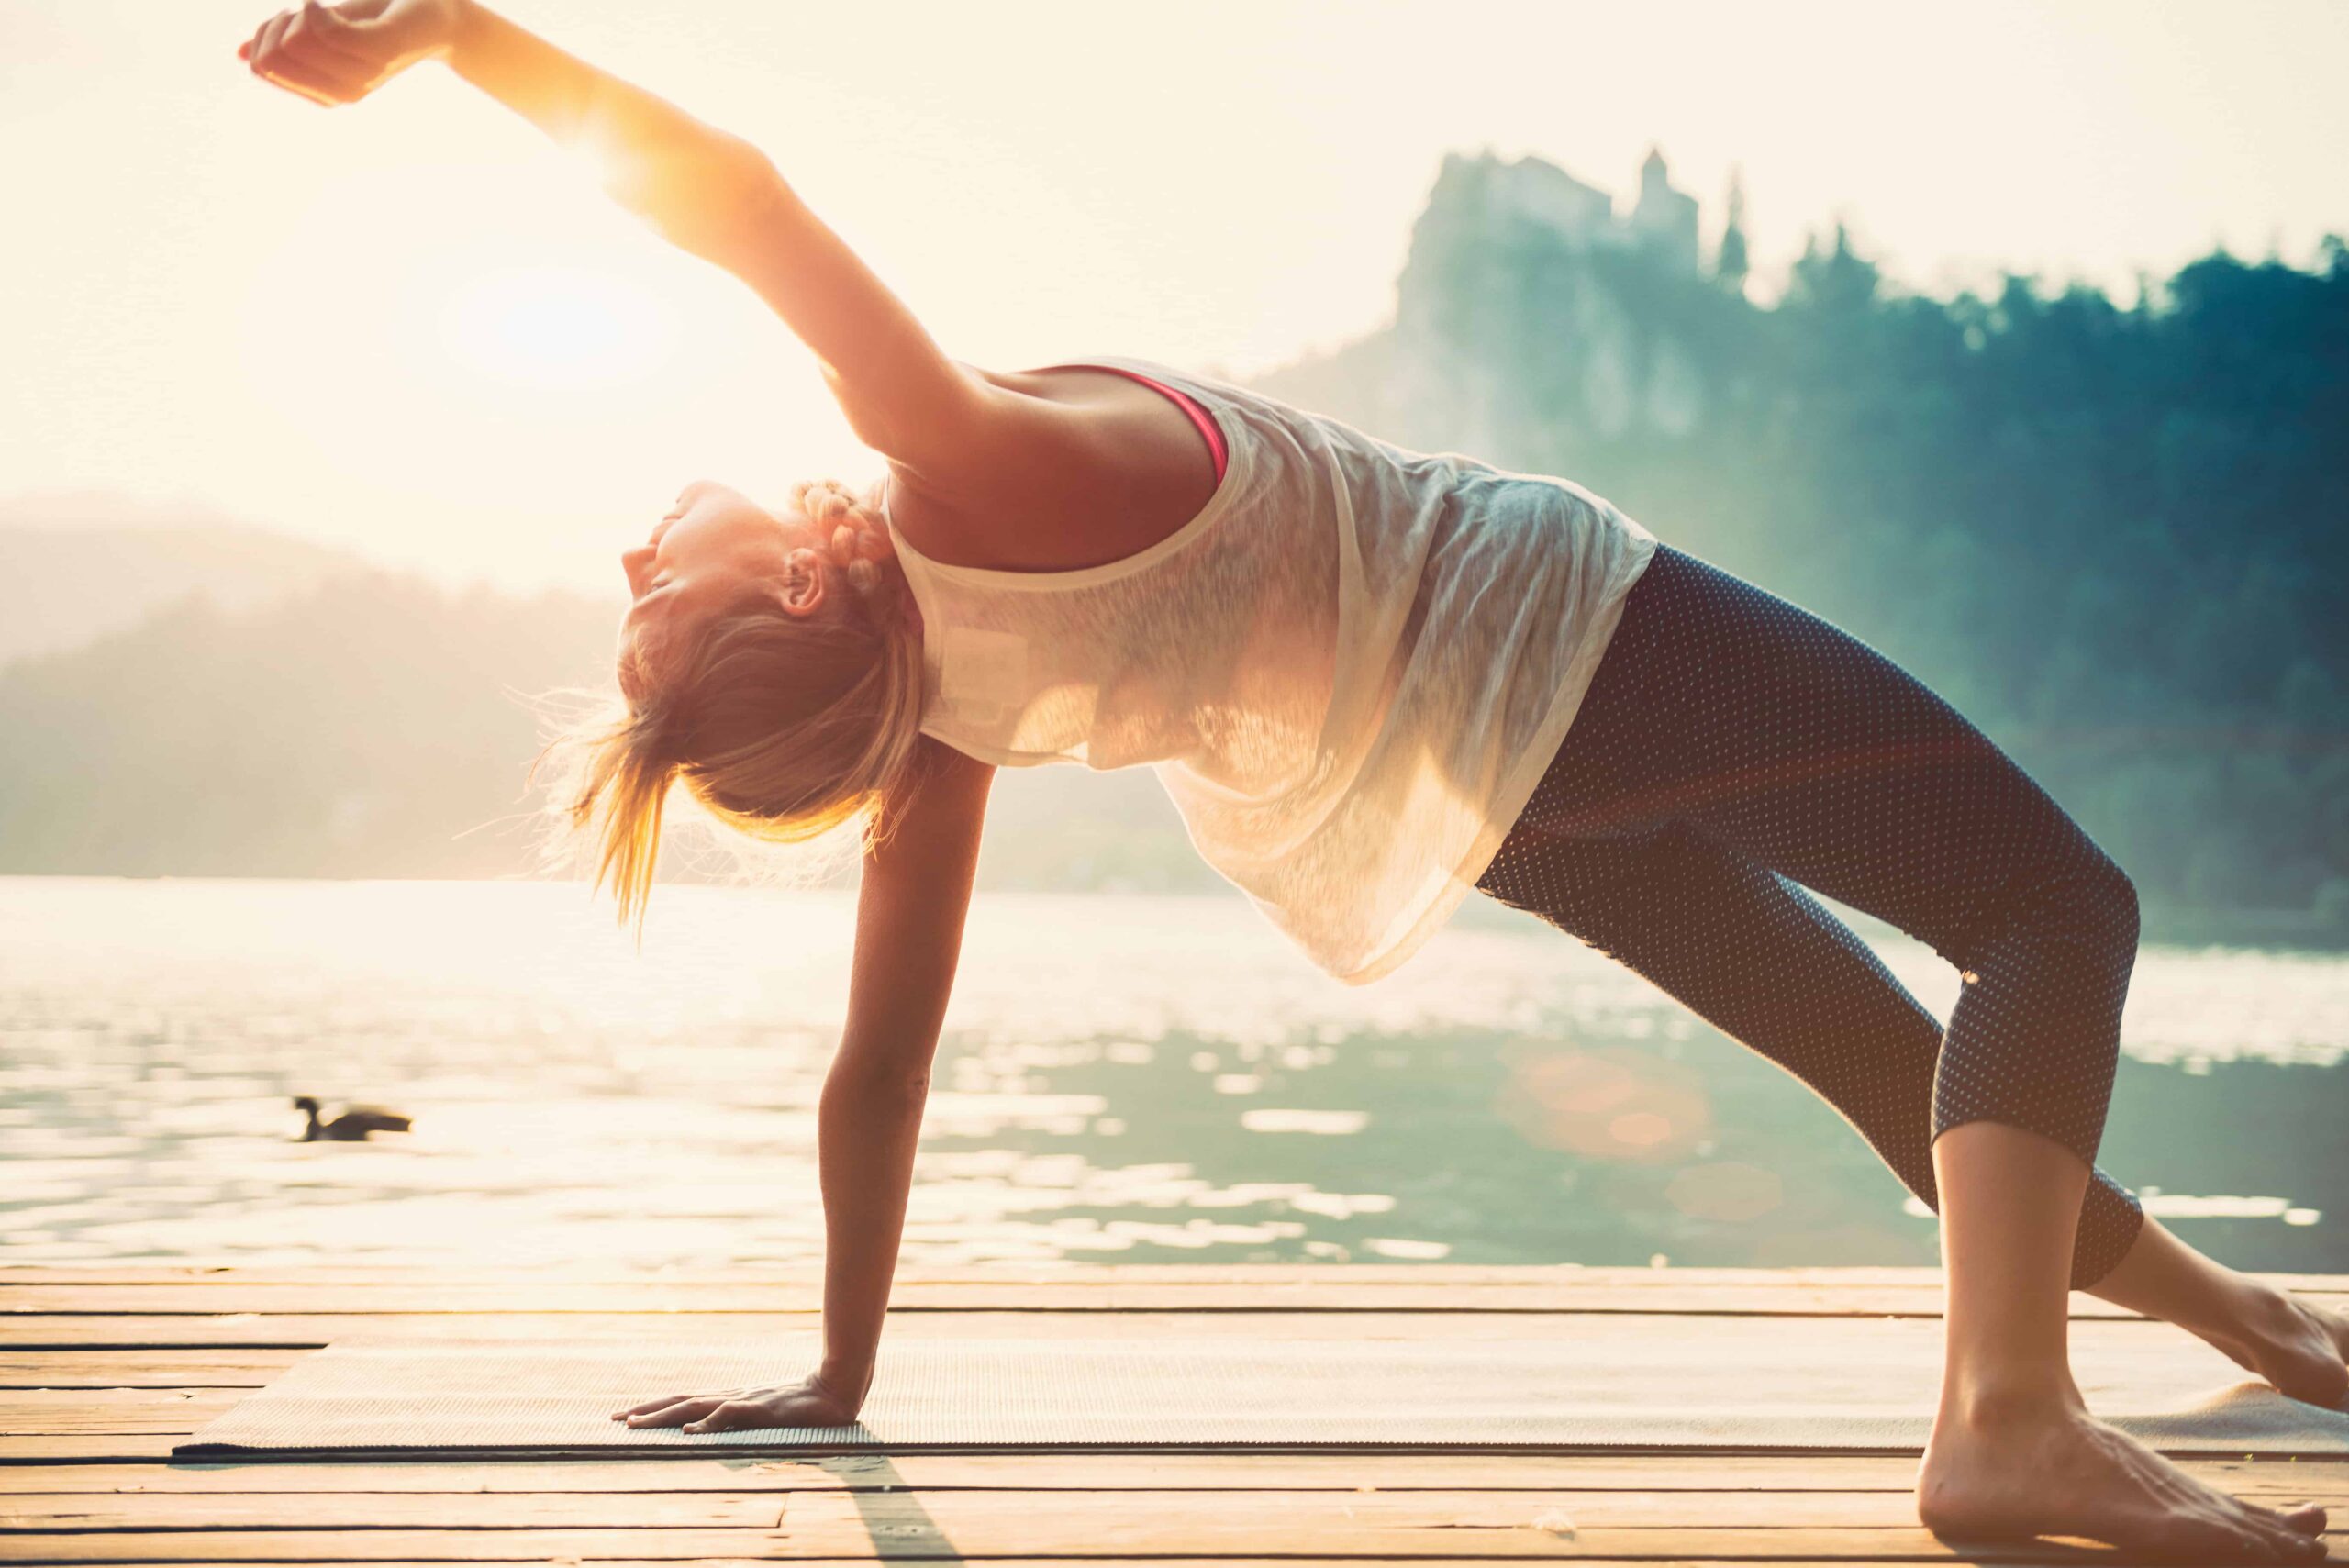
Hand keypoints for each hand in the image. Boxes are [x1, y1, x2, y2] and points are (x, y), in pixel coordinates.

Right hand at [236, 0, 461, 107]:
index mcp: (327, 93)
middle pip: (274, 56)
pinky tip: (322, 3)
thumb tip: (241, 55)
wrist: (431, 14)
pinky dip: (314, 8)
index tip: (286, 19)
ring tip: (319, 8)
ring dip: (297, 13)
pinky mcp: (378, 52)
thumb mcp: (320, 31)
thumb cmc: (374, 20)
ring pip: (296, 40)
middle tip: (304, 12)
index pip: (263, 67)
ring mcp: (363, 75)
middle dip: (276, 24)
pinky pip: (324, 29)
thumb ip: (285, 43)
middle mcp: (344, 92)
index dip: (262, 35)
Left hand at [610, 1369, 862, 1434]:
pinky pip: (729, 1415)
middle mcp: (732, 1397)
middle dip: (646, 1411)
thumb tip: (724, 1432)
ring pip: (695, 1406)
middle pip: (681, 1401)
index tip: (627, 1416)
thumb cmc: (807, 1406)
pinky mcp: (761, 1410)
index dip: (656, 1408)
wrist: (837, 1389)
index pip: (685, 1401)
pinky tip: (688, 1431)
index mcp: (732, 1400)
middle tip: (614, 1419)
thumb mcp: (770, 1417)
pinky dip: (707, 1423)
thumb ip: (749, 1421)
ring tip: (634, 1424)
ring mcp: (745, 1401)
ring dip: (663, 1416)